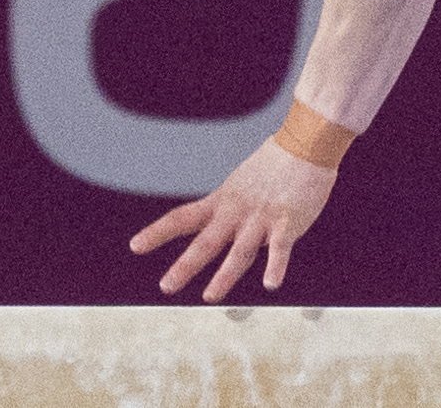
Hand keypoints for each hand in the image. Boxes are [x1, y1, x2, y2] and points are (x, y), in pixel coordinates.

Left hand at [131, 133, 336, 299]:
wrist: (304, 144)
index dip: (158, 233)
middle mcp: (236, 211)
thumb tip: (218, 229)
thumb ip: (228, 209)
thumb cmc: (274, 163)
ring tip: (210, 296)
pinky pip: (280, 249)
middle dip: (186, 266)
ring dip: (224, 276)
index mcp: (222, 201)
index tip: (135, 246)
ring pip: (239, 251)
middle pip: (206, 242)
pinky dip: (275, 266)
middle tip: (166, 286)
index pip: (182, 218)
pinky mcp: (288, 222)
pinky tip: (269, 284)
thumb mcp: (240, 183)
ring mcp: (261, 218)